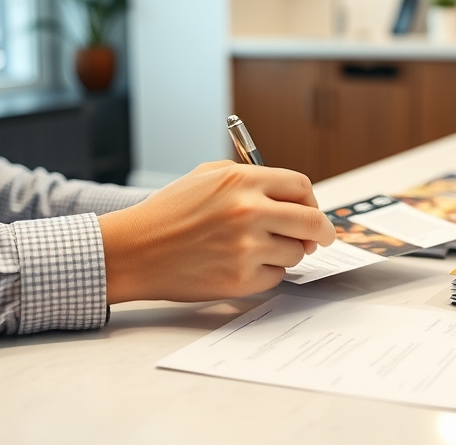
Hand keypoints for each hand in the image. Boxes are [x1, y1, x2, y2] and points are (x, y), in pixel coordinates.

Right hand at [98, 161, 335, 302]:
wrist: (133, 250)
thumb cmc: (169, 212)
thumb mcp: (207, 177)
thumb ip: (253, 180)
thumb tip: (294, 200)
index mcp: (242, 181)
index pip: (301, 187)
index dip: (311, 202)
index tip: (313, 212)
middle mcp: (249, 211)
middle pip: (312, 222)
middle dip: (322, 232)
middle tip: (320, 239)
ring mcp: (246, 247)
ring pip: (295, 253)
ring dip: (284, 253)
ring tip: (252, 249)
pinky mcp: (240, 279)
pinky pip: (275, 277)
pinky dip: (265, 273)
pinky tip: (238, 265)